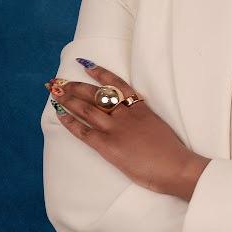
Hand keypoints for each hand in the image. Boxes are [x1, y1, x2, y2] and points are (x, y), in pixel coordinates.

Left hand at [45, 60, 209, 198]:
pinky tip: (60, 114)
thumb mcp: (158, 127)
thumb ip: (144, 121)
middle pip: (96, 94)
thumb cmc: (173, 152)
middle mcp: (126, 114)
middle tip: (59, 80)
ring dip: (68, 99)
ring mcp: (116, 129)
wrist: (176, 167)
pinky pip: (84, 131)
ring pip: (86, 109)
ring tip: (55, 93)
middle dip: (75, 86)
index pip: (116, 84)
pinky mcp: (108, 146)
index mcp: (140, 108)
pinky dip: (70, 122)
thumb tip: (135, 123)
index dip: (100, 73)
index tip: (86, 65)